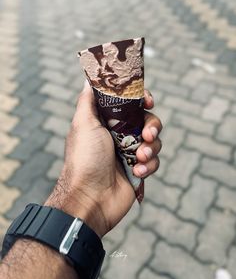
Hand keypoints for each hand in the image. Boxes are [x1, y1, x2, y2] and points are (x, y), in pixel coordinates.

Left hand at [45, 82, 161, 236]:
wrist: (90, 199)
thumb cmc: (84, 159)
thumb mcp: (82, 124)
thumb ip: (88, 100)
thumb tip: (89, 79)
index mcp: (106, 121)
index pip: (129, 103)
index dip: (142, 99)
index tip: (148, 101)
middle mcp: (119, 135)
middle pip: (147, 120)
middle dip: (151, 126)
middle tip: (146, 136)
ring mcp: (129, 153)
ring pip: (154, 140)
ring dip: (150, 148)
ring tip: (138, 159)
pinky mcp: (138, 170)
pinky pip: (154, 161)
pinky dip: (149, 166)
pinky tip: (137, 172)